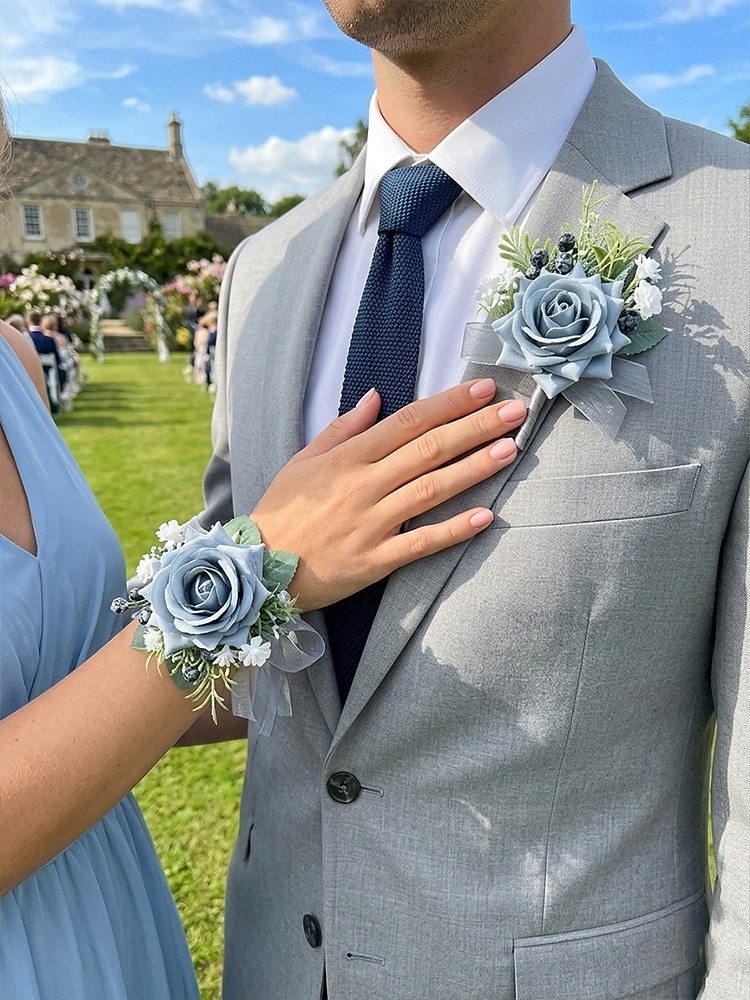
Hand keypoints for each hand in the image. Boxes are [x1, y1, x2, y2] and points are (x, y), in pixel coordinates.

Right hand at [250, 379, 525, 609]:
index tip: (483, 389)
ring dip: (473, 469)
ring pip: (430, 490)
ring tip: (509, 451)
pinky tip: (486, 517)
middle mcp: (361, 486)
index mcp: (346, 457)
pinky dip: (453, 530)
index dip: (448, 403)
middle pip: (428, 449)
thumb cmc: (282, 510)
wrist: (257, 568)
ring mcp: (369, 524)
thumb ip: (343, 428)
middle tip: (515, 413)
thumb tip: (377, 397)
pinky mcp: (373, 561)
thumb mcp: (303, 460)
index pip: (407, 421)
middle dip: (475, 427)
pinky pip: (420, 543)